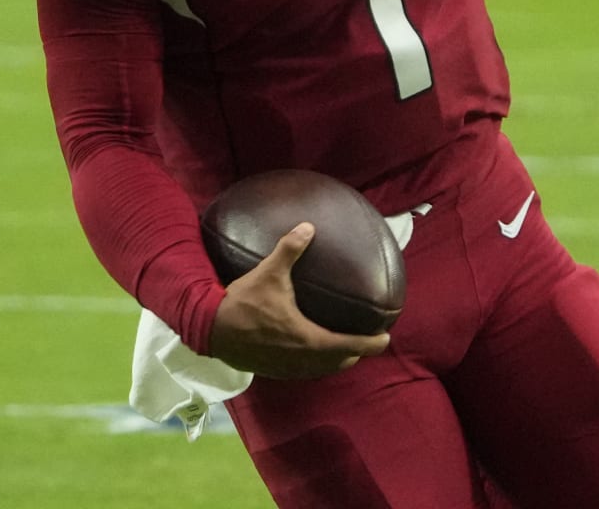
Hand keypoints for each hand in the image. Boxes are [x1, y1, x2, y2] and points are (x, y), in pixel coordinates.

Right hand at [207, 223, 391, 379]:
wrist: (212, 329)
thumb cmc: (243, 302)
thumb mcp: (268, 272)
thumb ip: (290, 249)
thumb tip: (308, 227)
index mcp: (308, 338)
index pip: (348, 346)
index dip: (370, 344)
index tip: (386, 338)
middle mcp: (302, 358)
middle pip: (339, 362)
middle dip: (356, 353)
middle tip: (369, 341)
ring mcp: (288, 367)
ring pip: (322, 369)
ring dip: (337, 361)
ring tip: (346, 349)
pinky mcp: (275, 369)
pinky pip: (305, 371)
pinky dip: (317, 364)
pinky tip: (313, 352)